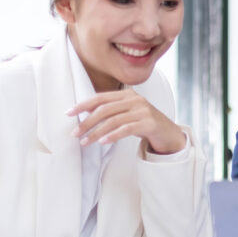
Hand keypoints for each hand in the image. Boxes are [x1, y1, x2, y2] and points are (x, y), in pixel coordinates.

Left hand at [69, 89, 186, 153]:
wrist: (169, 133)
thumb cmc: (144, 123)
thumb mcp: (127, 113)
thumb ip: (111, 111)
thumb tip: (86, 114)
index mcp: (127, 94)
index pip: (100, 97)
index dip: (83, 105)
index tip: (69, 113)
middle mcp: (135, 100)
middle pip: (105, 109)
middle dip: (87, 122)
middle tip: (75, 133)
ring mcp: (143, 110)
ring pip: (113, 120)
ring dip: (96, 132)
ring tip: (85, 142)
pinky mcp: (149, 123)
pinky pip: (126, 129)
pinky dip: (112, 136)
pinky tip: (103, 142)